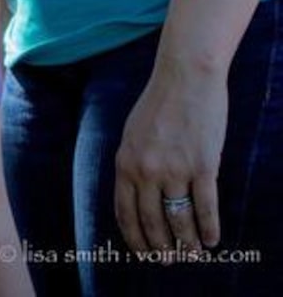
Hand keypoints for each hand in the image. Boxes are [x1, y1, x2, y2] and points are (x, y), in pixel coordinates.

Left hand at [114, 63, 226, 259]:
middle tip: (168, 260)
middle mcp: (147, 170)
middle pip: (152, 223)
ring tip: (192, 254)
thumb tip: (135, 195)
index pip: (125, 213)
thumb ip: (132, 163)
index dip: (135, 239)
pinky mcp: (202, 166)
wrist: (186, 76)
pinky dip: (209, 229)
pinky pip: (206, 209)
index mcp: (125, 162)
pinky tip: (212, 240)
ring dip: (187, 244)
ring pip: (179, 221)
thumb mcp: (132, 132)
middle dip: (161, 248)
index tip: (142, 253)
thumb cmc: (160, 102)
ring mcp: (175, 169)